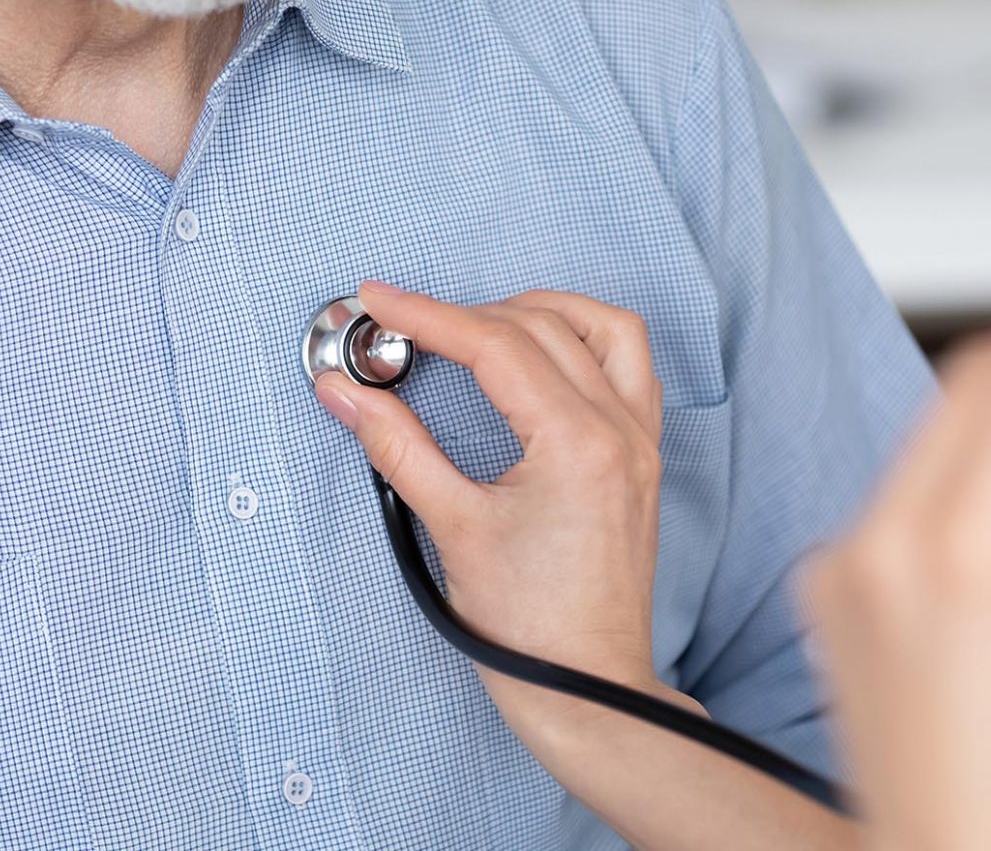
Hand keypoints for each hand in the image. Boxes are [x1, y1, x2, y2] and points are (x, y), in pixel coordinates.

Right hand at [313, 283, 684, 725]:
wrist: (586, 690)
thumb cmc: (528, 628)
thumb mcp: (452, 528)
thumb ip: (397, 447)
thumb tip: (347, 392)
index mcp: (578, 443)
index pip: (496, 345)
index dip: (427, 315)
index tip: (379, 301)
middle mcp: (621, 432)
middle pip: (543, 327)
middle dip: (467, 314)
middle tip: (406, 325)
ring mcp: (641, 444)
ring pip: (607, 331)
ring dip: (543, 312)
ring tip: (480, 324)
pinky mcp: (643, 462)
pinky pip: (631, 369)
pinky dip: (584, 345)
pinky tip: (542, 359)